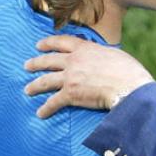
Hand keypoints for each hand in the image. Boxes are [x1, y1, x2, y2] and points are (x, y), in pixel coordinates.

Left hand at [24, 35, 154, 117]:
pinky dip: (46, 109)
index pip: (61, 42)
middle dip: (35, 63)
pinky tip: (40, 113)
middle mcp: (73, 61)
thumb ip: (101, 55)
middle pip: (48, 60)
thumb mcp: (114, 54)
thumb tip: (101, 60)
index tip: (39, 45)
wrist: (128, 86)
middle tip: (27, 66)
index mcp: (85, 48)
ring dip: (35, 85)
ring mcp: (70, 77)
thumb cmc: (129, 71)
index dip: (48, 43)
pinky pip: (53, 102)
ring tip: (27, 90)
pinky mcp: (70, 94)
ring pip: (46, 80)